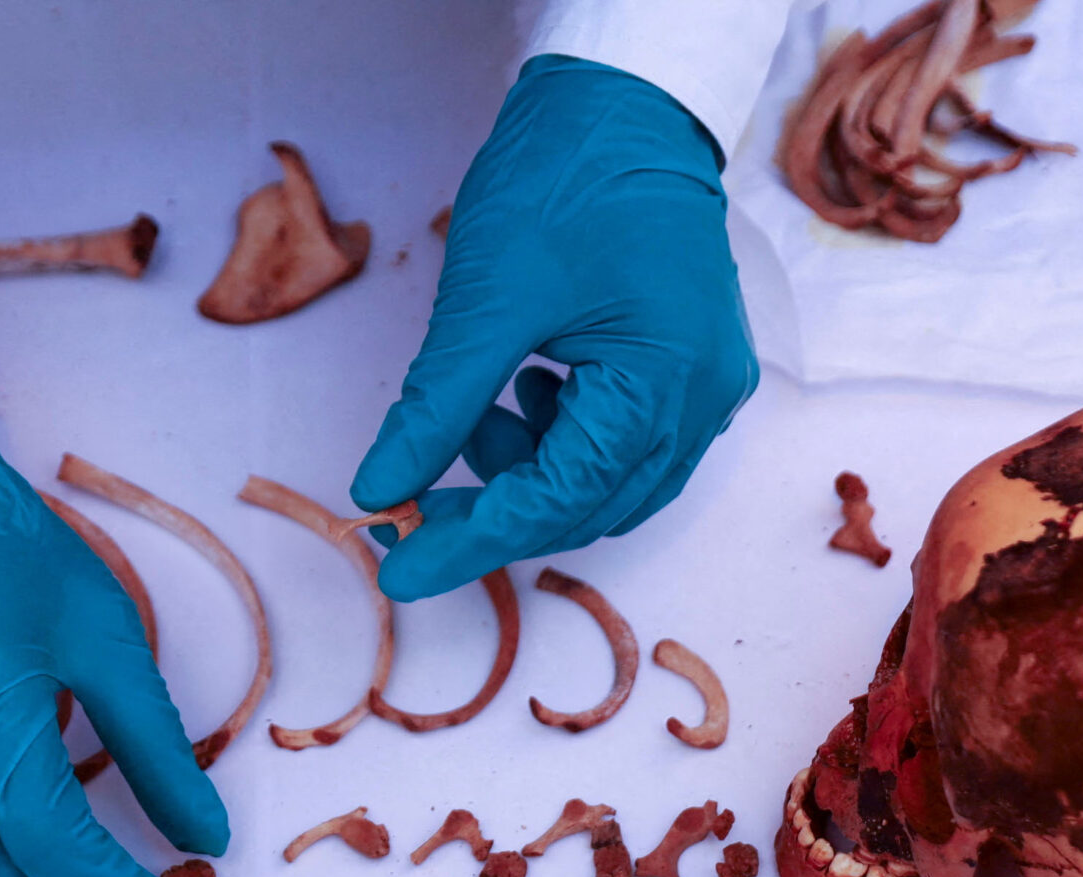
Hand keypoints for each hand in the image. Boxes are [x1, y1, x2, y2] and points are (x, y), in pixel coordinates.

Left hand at [352, 54, 758, 600]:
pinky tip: (519, 393)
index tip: (398, 569)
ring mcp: (703, 385)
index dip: (472, 544)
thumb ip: (435, 409)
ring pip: (605, 483)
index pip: (558, 501)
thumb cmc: (564, 178)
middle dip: (496, 514)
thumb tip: (379, 490)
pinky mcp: (686, 367)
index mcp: (664, 382)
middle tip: (412, 511)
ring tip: (475, 414)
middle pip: (589, 507)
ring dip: (528, 474)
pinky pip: (620, 443)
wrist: (623, 102)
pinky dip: (557, 441)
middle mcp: (703, 398)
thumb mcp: (485, 300)